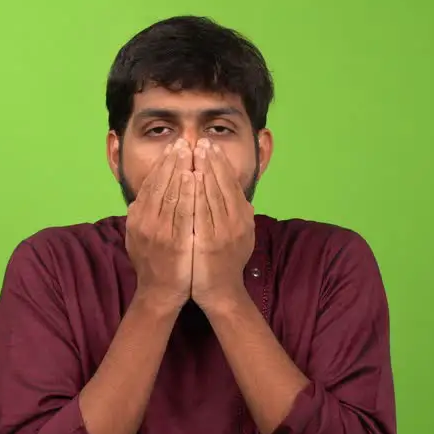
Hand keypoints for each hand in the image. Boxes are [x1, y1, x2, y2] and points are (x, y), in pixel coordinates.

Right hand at [126, 138, 196, 311]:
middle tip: (184, 142)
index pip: (151, 184)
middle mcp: (145, 221)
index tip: (173, 148)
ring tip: (190, 152)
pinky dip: (188, 193)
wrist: (159, 293)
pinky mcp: (174, 242)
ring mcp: (159, 232)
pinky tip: (195, 178)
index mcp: (138, 217)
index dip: (163, 164)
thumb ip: (140, 217)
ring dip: (181, 170)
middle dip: (173, 161)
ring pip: (171, 193)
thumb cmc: (153, 264)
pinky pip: (183, 213)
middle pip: (161, 184)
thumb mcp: (139, 237)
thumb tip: (138, 201)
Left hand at [190, 138, 254, 313]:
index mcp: (242, 219)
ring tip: (193, 151)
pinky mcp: (207, 243)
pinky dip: (195, 192)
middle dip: (211, 161)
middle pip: (222, 185)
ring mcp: (222, 233)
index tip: (210, 146)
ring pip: (211, 193)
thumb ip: (240, 218)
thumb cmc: (225, 264)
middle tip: (201, 140)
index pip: (231, 184)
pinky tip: (189, 177)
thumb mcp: (239, 238)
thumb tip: (244, 203)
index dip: (221, 164)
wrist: (219, 293)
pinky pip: (200, 212)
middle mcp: (236, 223)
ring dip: (202, 170)